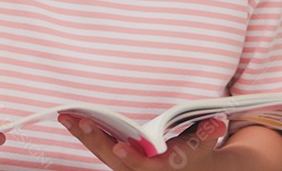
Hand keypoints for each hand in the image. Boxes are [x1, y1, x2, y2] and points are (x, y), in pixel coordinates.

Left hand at [59, 114, 225, 170]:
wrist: (190, 169)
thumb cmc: (197, 152)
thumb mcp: (205, 142)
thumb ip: (208, 132)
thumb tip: (216, 122)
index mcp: (161, 168)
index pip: (144, 166)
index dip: (133, 158)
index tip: (120, 148)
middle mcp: (140, 170)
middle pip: (113, 159)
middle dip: (95, 140)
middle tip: (78, 121)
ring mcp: (125, 165)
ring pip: (101, 152)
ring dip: (83, 134)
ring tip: (65, 116)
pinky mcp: (117, 157)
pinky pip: (98, 145)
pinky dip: (84, 132)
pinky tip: (70, 118)